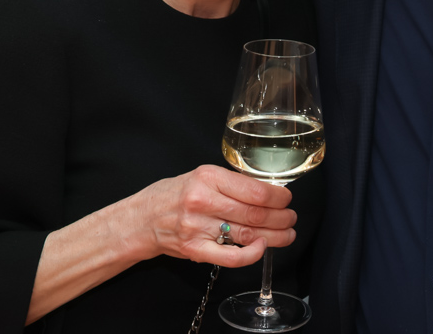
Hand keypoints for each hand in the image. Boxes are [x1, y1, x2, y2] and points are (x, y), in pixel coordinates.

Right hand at [127, 165, 296, 267]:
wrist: (141, 218)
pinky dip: (251, 255)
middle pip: (254, 213)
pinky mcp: (194, 249)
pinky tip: (263, 248)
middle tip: (291, 218)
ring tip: (287, 234)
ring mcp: (198, 227)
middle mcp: (203, 200)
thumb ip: (230, 183)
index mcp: (208, 177)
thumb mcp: (200, 176)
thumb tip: (267, 192)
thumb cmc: (173, 195)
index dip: (278, 197)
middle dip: (281, 217)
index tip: (286, 199)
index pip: (254, 190)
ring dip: (274, 236)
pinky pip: (230, 256)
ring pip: (247, 233)